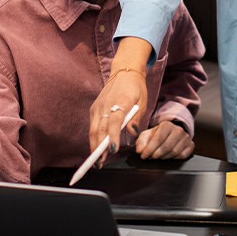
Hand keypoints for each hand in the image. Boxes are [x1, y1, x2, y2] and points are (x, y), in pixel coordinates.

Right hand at [89, 41, 150, 160]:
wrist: (124, 71)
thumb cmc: (136, 88)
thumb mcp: (143, 101)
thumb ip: (137, 118)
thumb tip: (132, 134)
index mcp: (120, 102)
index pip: (114, 122)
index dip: (112, 136)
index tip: (112, 150)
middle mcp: (106, 105)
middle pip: (100, 129)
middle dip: (99, 148)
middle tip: (100, 164)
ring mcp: (98, 106)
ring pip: (94, 130)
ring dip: (94, 146)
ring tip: (96, 161)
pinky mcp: (94, 108)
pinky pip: (93, 126)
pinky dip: (94, 138)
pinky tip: (96, 149)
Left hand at [135, 121, 193, 159]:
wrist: (171, 133)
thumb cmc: (158, 135)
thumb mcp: (147, 135)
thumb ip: (141, 142)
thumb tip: (140, 150)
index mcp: (166, 125)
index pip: (158, 139)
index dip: (149, 149)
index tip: (143, 156)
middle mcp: (178, 130)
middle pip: (167, 147)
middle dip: (156, 154)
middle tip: (151, 157)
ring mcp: (186, 138)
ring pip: (175, 152)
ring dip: (164, 157)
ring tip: (158, 156)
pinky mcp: (191, 145)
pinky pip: (182, 156)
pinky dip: (174, 158)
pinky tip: (168, 155)